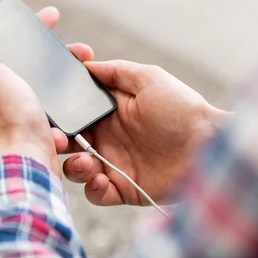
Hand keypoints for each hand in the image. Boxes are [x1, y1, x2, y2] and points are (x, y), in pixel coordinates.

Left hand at [0, 7, 92, 176]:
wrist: (28, 163)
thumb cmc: (9, 120)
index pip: (13, 46)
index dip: (34, 28)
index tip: (53, 16)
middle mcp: (8, 97)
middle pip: (37, 67)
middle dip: (61, 56)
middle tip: (83, 50)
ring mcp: (26, 114)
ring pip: (52, 89)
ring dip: (70, 80)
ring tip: (88, 71)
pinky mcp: (43, 131)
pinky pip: (61, 113)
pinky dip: (72, 106)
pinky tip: (82, 102)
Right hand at [52, 58, 226, 205]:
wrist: (208, 145)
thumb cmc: (182, 108)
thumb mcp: (149, 78)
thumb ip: (116, 71)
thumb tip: (86, 64)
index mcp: (109, 111)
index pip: (73, 111)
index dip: (58, 109)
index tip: (48, 104)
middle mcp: (107, 138)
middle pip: (67, 142)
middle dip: (55, 142)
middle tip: (56, 141)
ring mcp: (114, 164)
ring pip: (76, 169)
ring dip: (73, 168)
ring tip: (86, 163)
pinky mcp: (124, 189)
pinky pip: (96, 193)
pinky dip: (93, 189)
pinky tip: (102, 179)